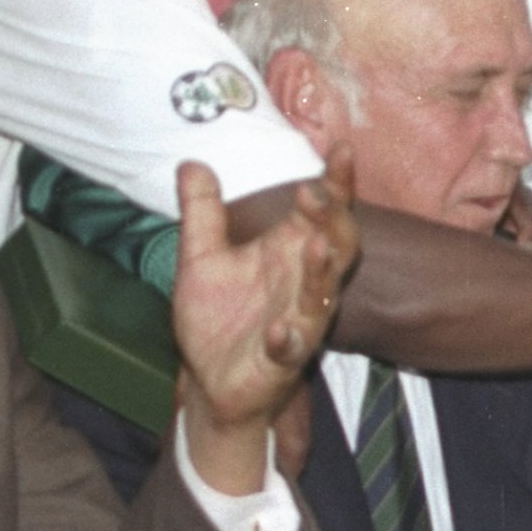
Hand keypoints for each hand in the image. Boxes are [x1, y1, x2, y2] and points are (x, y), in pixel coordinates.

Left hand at [170, 152, 358, 491]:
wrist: (211, 381)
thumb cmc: (219, 318)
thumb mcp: (200, 258)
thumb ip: (201, 213)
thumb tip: (190, 162)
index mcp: (291, 250)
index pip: (323, 210)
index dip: (336, 182)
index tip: (341, 150)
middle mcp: (304, 282)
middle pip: (338, 244)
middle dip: (332, 219)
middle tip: (315, 193)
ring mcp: (299, 321)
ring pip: (324, 294)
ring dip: (323, 272)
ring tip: (317, 247)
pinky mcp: (284, 360)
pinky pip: (293, 348)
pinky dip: (289, 338)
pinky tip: (280, 330)